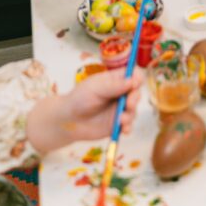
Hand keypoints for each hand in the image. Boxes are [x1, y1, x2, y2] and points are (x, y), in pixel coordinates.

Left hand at [26, 66, 142, 154]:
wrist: (68, 121)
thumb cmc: (79, 98)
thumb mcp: (96, 88)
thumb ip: (114, 86)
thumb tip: (133, 81)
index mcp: (115, 80)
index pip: (133, 75)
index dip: (137, 78)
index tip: (135, 84)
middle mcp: (120, 94)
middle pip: (136, 93)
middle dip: (135, 99)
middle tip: (129, 104)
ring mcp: (119, 109)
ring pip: (134, 110)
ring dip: (130, 115)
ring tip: (121, 120)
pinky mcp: (117, 124)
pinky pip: (128, 125)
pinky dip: (128, 127)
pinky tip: (123, 130)